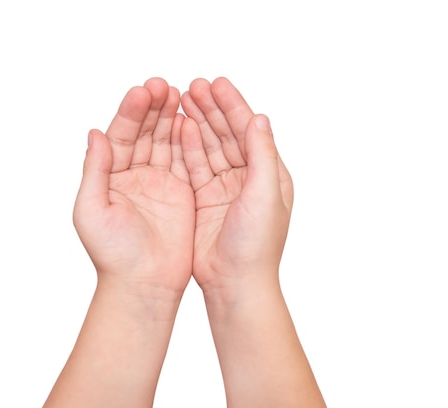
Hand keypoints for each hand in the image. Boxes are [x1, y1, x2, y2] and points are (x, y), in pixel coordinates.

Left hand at [73, 77, 194, 298]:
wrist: (143, 284)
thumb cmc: (113, 254)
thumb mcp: (93, 210)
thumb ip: (95, 171)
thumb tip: (94, 132)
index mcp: (110, 177)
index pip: (119, 135)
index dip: (130, 113)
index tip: (143, 91)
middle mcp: (133, 175)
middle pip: (144, 133)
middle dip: (153, 108)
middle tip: (164, 86)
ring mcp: (159, 182)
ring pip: (165, 141)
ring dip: (171, 117)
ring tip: (180, 94)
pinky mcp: (181, 192)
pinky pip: (184, 160)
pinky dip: (187, 140)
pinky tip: (192, 120)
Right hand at [180, 77, 293, 292]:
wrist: (235, 283)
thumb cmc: (257, 245)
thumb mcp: (264, 195)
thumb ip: (262, 155)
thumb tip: (260, 117)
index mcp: (269, 175)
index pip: (250, 131)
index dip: (233, 106)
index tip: (216, 84)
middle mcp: (247, 178)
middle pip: (227, 134)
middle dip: (211, 109)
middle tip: (194, 86)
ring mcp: (224, 188)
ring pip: (209, 147)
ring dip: (197, 123)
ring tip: (182, 99)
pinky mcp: (203, 200)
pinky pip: (194, 166)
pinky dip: (186, 147)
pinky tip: (178, 128)